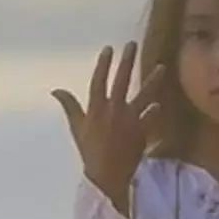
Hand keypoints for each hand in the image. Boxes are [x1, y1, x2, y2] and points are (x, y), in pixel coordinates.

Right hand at [51, 41, 164, 211]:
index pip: (99, 80)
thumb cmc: (90, 151)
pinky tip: (159, 104)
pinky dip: (155, 111)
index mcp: (96, 109)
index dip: (103, 64)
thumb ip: (69, 106)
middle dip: (126, 61)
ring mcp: (129, 120)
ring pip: (143, 95)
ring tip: (162, 67)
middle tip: (132, 44)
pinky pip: (151, 118)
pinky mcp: (141, 131)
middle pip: (121, 81)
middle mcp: (113, 110)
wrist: (106, 174)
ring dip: (152, 81)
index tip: (109, 48)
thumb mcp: (77, 128)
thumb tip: (56, 90)